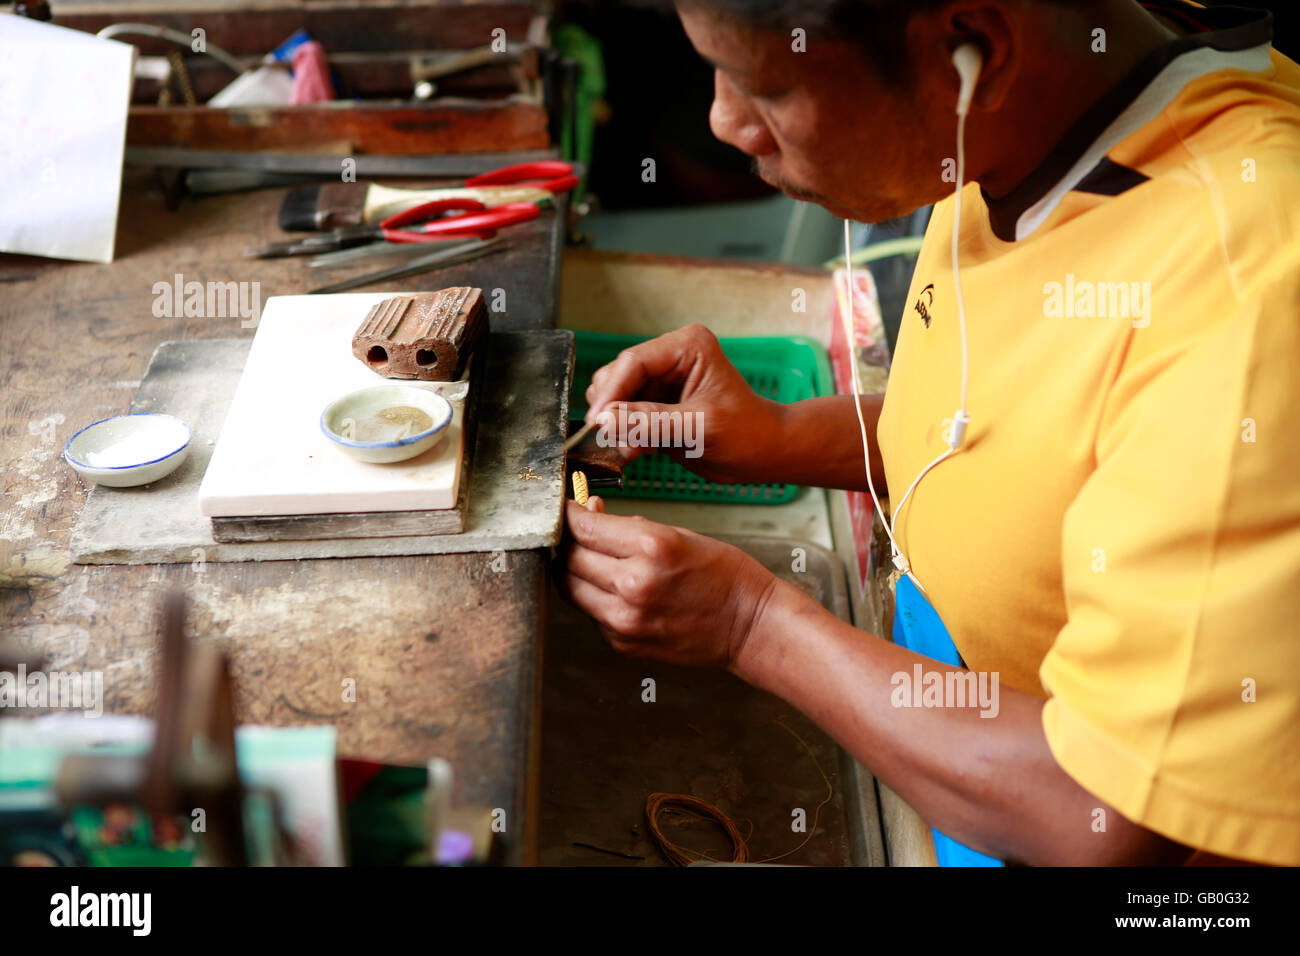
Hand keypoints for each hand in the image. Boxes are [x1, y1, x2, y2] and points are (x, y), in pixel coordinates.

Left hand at [557, 497, 778, 667]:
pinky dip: (592, 596)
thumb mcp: (679, 534)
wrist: (750, 626)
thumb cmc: (724, 576)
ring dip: (572, 569)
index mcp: (651, 548)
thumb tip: (590, 513)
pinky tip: (610, 587)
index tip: (565, 508)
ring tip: (586, 557)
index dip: (567, 513)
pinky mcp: (623, 643)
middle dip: (566, 540)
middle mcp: (634, 585)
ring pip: (570, 588)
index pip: (583, 527)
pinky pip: (591, 613)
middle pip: (570, 558)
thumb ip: (628, 527)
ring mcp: (626, 619)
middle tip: (572, 531)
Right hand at [584, 323, 784, 483]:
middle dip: (614, 409)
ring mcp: (661, 382)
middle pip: (617, 376)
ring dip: (618, 425)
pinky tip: (638, 450)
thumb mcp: (699, 427)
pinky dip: (625, 435)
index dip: (612, 392)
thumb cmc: (747, 433)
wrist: (763, 454)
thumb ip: (650, 422)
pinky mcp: (655, 406)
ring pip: (615, 398)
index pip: (633, 362)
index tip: (597, 422)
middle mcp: (670, 358)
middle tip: (619, 440)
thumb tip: (605, 420)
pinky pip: (623, 417)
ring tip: (635, 448)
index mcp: (686, 346)